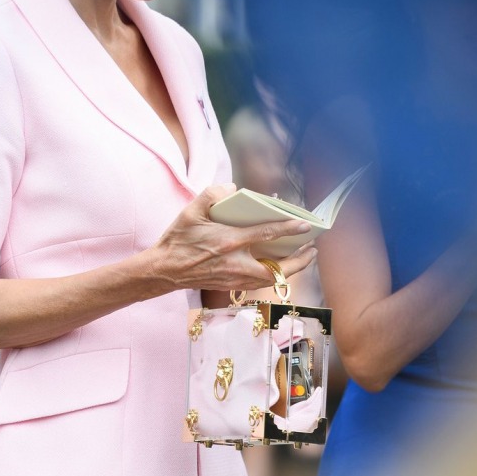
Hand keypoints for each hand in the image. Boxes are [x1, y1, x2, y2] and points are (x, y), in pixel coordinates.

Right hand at [147, 184, 315, 292]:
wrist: (164, 270)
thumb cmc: (178, 239)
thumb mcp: (191, 210)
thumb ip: (212, 194)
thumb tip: (232, 189)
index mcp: (228, 241)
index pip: (266, 234)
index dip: (288, 229)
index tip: (304, 225)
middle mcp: (235, 263)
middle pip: (277, 269)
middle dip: (299, 261)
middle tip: (312, 250)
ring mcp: (234, 278)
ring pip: (271, 279)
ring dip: (289, 270)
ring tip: (301, 258)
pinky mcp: (230, 286)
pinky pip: (259, 283)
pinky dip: (272, 275)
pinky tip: (276, 267)